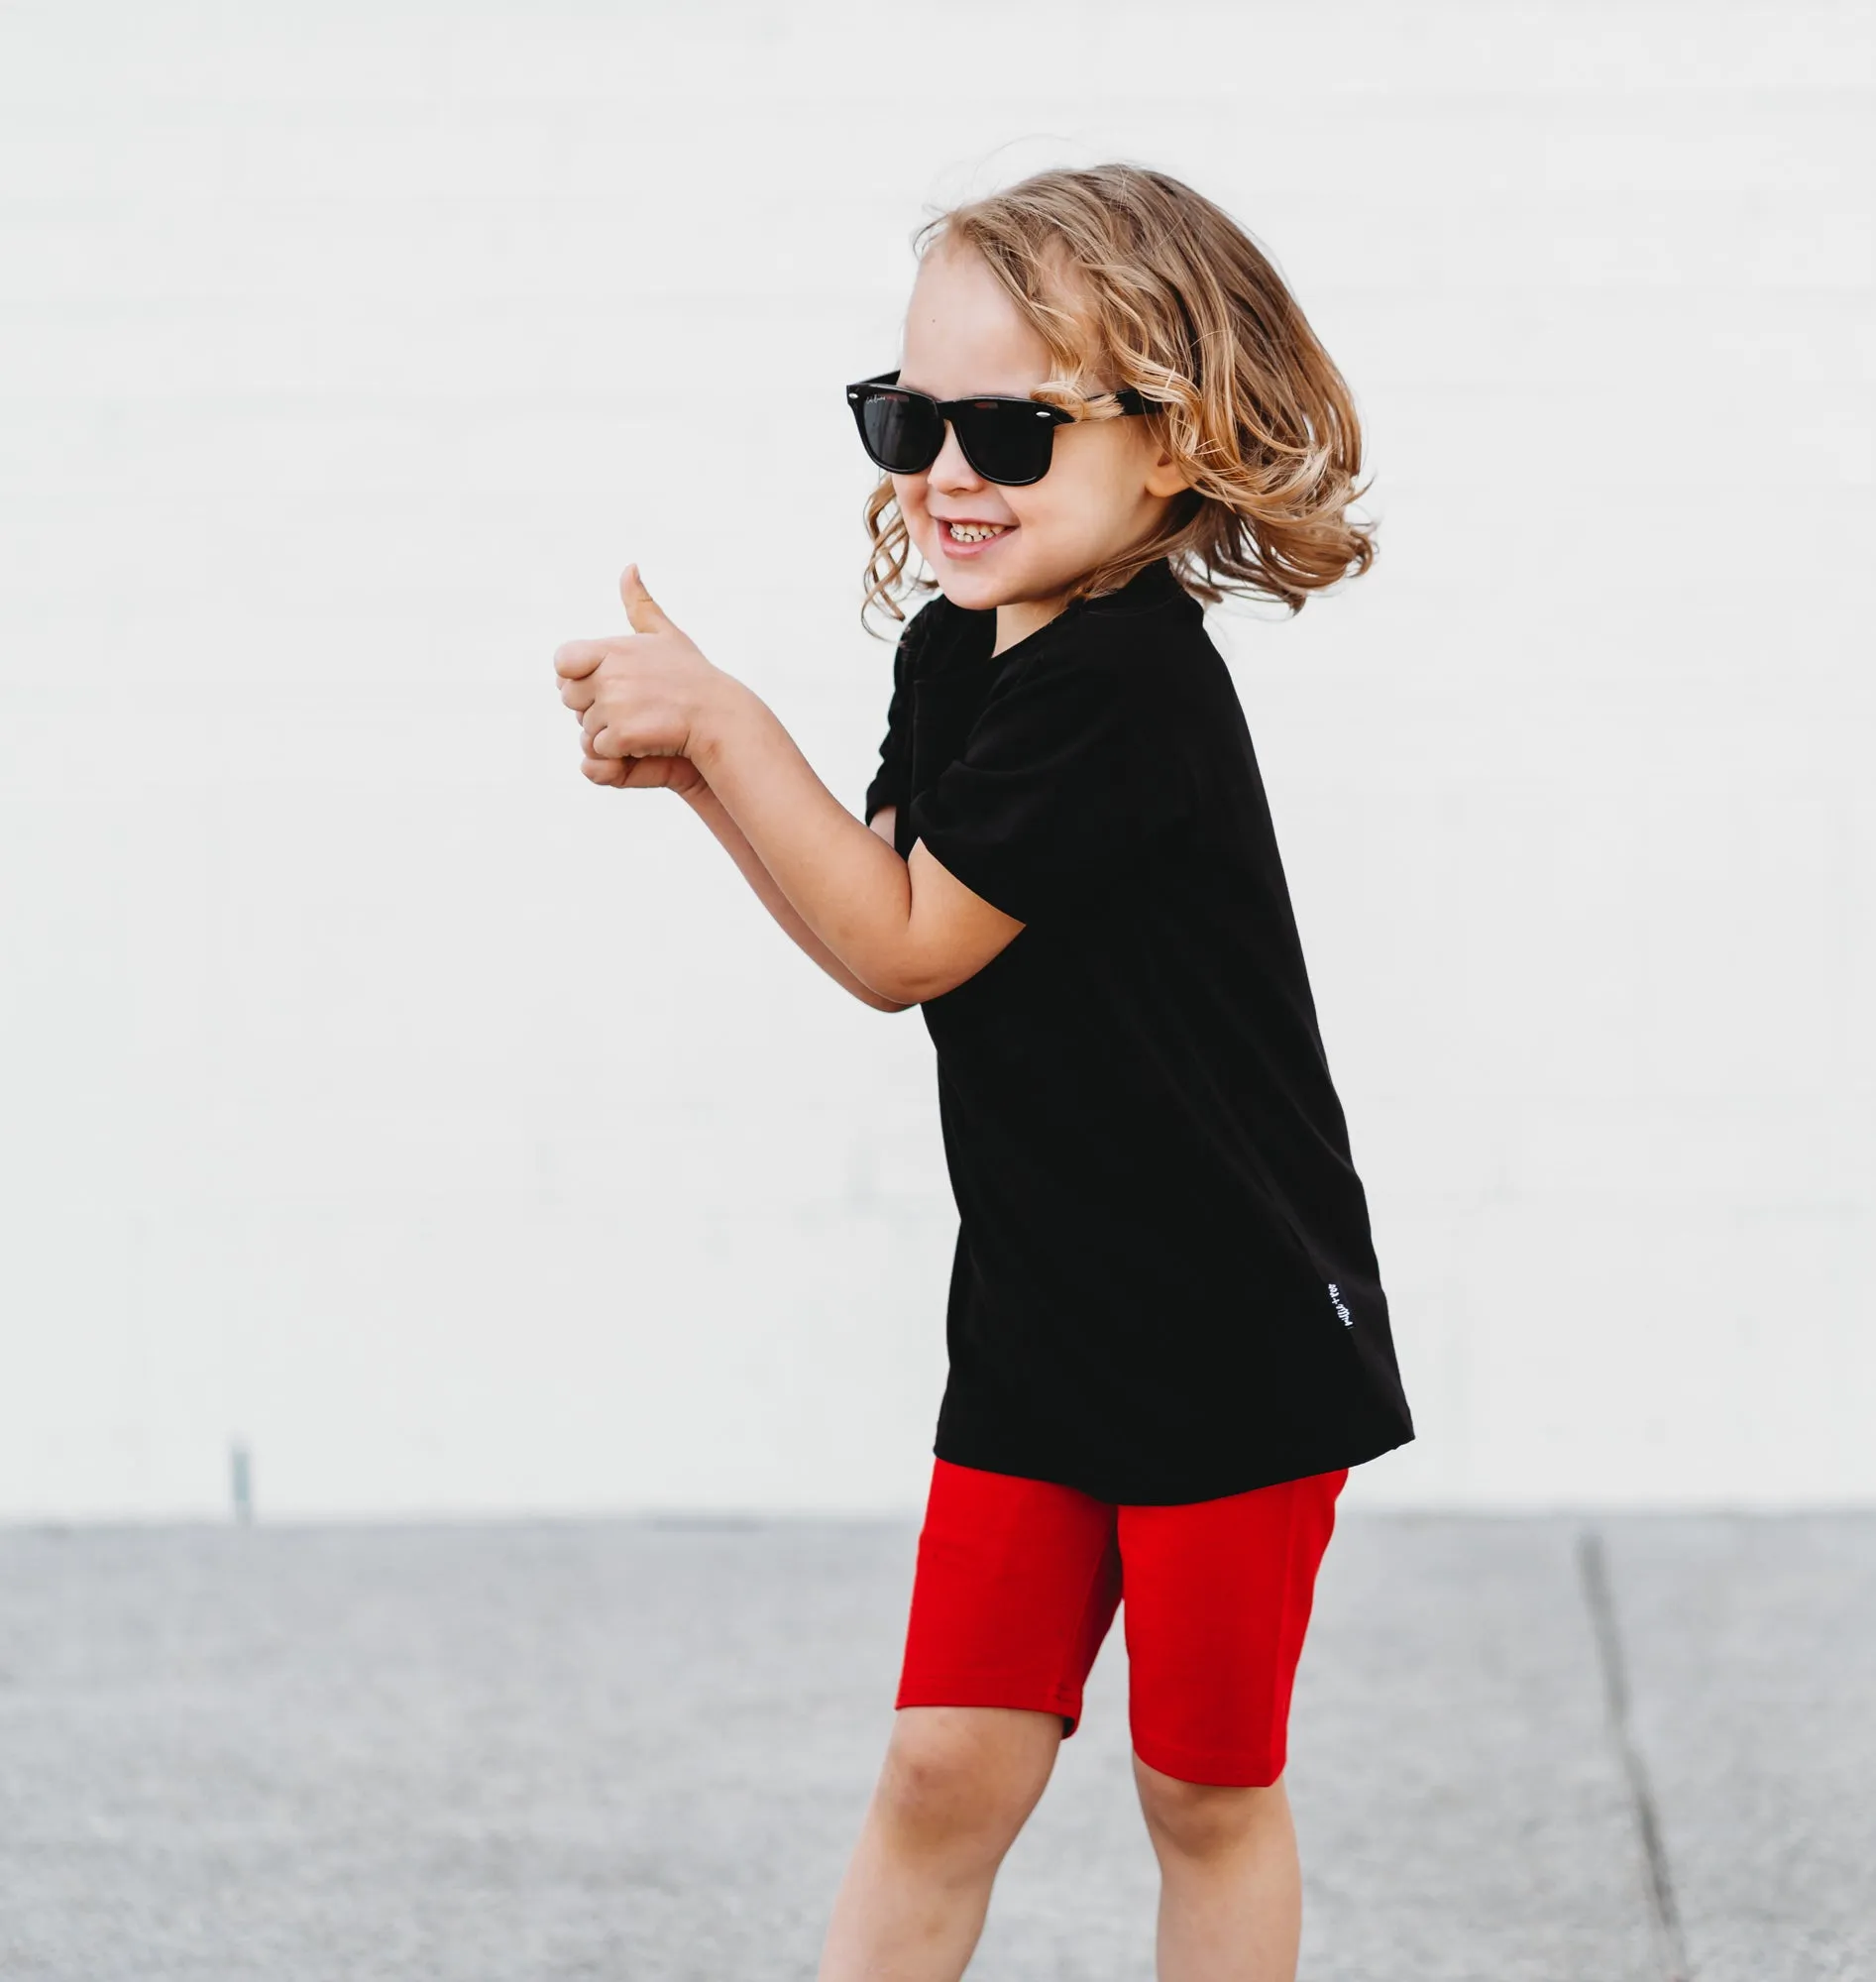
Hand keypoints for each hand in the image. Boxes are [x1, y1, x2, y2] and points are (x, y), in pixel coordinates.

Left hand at [554, 565, 727, 790]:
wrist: (720, 718)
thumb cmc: (693, 677)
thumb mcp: (666, 635)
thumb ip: (640, 604)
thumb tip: (629, 567)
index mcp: (612, 648)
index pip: (562, 662)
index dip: (577, 675)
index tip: (604, 681)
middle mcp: (609, 674)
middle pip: (570, 699)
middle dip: (594, 706)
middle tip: (632, 706)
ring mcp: (614, 705)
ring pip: (586, 727)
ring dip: (609, 731)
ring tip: (643, 722)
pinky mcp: (622, 734)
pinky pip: (600, 750)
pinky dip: (618, 752)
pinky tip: (645, 740)